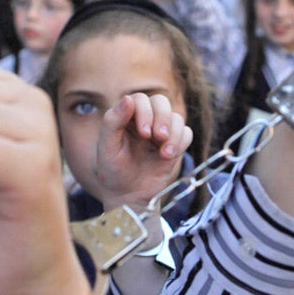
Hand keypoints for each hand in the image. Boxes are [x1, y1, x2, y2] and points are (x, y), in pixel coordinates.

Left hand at [94, 93, 191, 209]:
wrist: (129, 195)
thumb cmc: (113, 171)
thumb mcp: (107, 147)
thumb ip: (113, 122)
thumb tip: (128, 99)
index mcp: (127, 116)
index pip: (140, 99)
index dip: (145, 112)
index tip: (143, 133)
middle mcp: (145, 119)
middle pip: (161, 102)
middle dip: (162, 118)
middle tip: (158, 137)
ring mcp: (161, 131)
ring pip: (176, 117)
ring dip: (174, 134)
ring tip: (165, 154)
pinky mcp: (174, 143)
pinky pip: (186, 133)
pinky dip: (181, 142)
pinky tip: (168, 156)